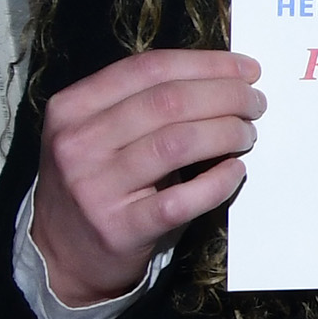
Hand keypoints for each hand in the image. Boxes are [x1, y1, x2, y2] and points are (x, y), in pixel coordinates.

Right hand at [30, 50, 264, 309]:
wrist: (62, 255)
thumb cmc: (96, 182)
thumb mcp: (97, 132)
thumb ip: (143, 102)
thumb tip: (224, 76)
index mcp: (72, 108)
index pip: (149, 68)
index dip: (207, 63)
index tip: (247, 68)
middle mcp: (77, 143)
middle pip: (169, 101)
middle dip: (226, 95)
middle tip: (255, 103)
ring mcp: (95, 187)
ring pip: (178, 142)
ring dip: (227, 132)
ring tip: (246, 134)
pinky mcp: (119, 228)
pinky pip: (183, 198)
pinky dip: (219, 181)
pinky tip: (235, 171)